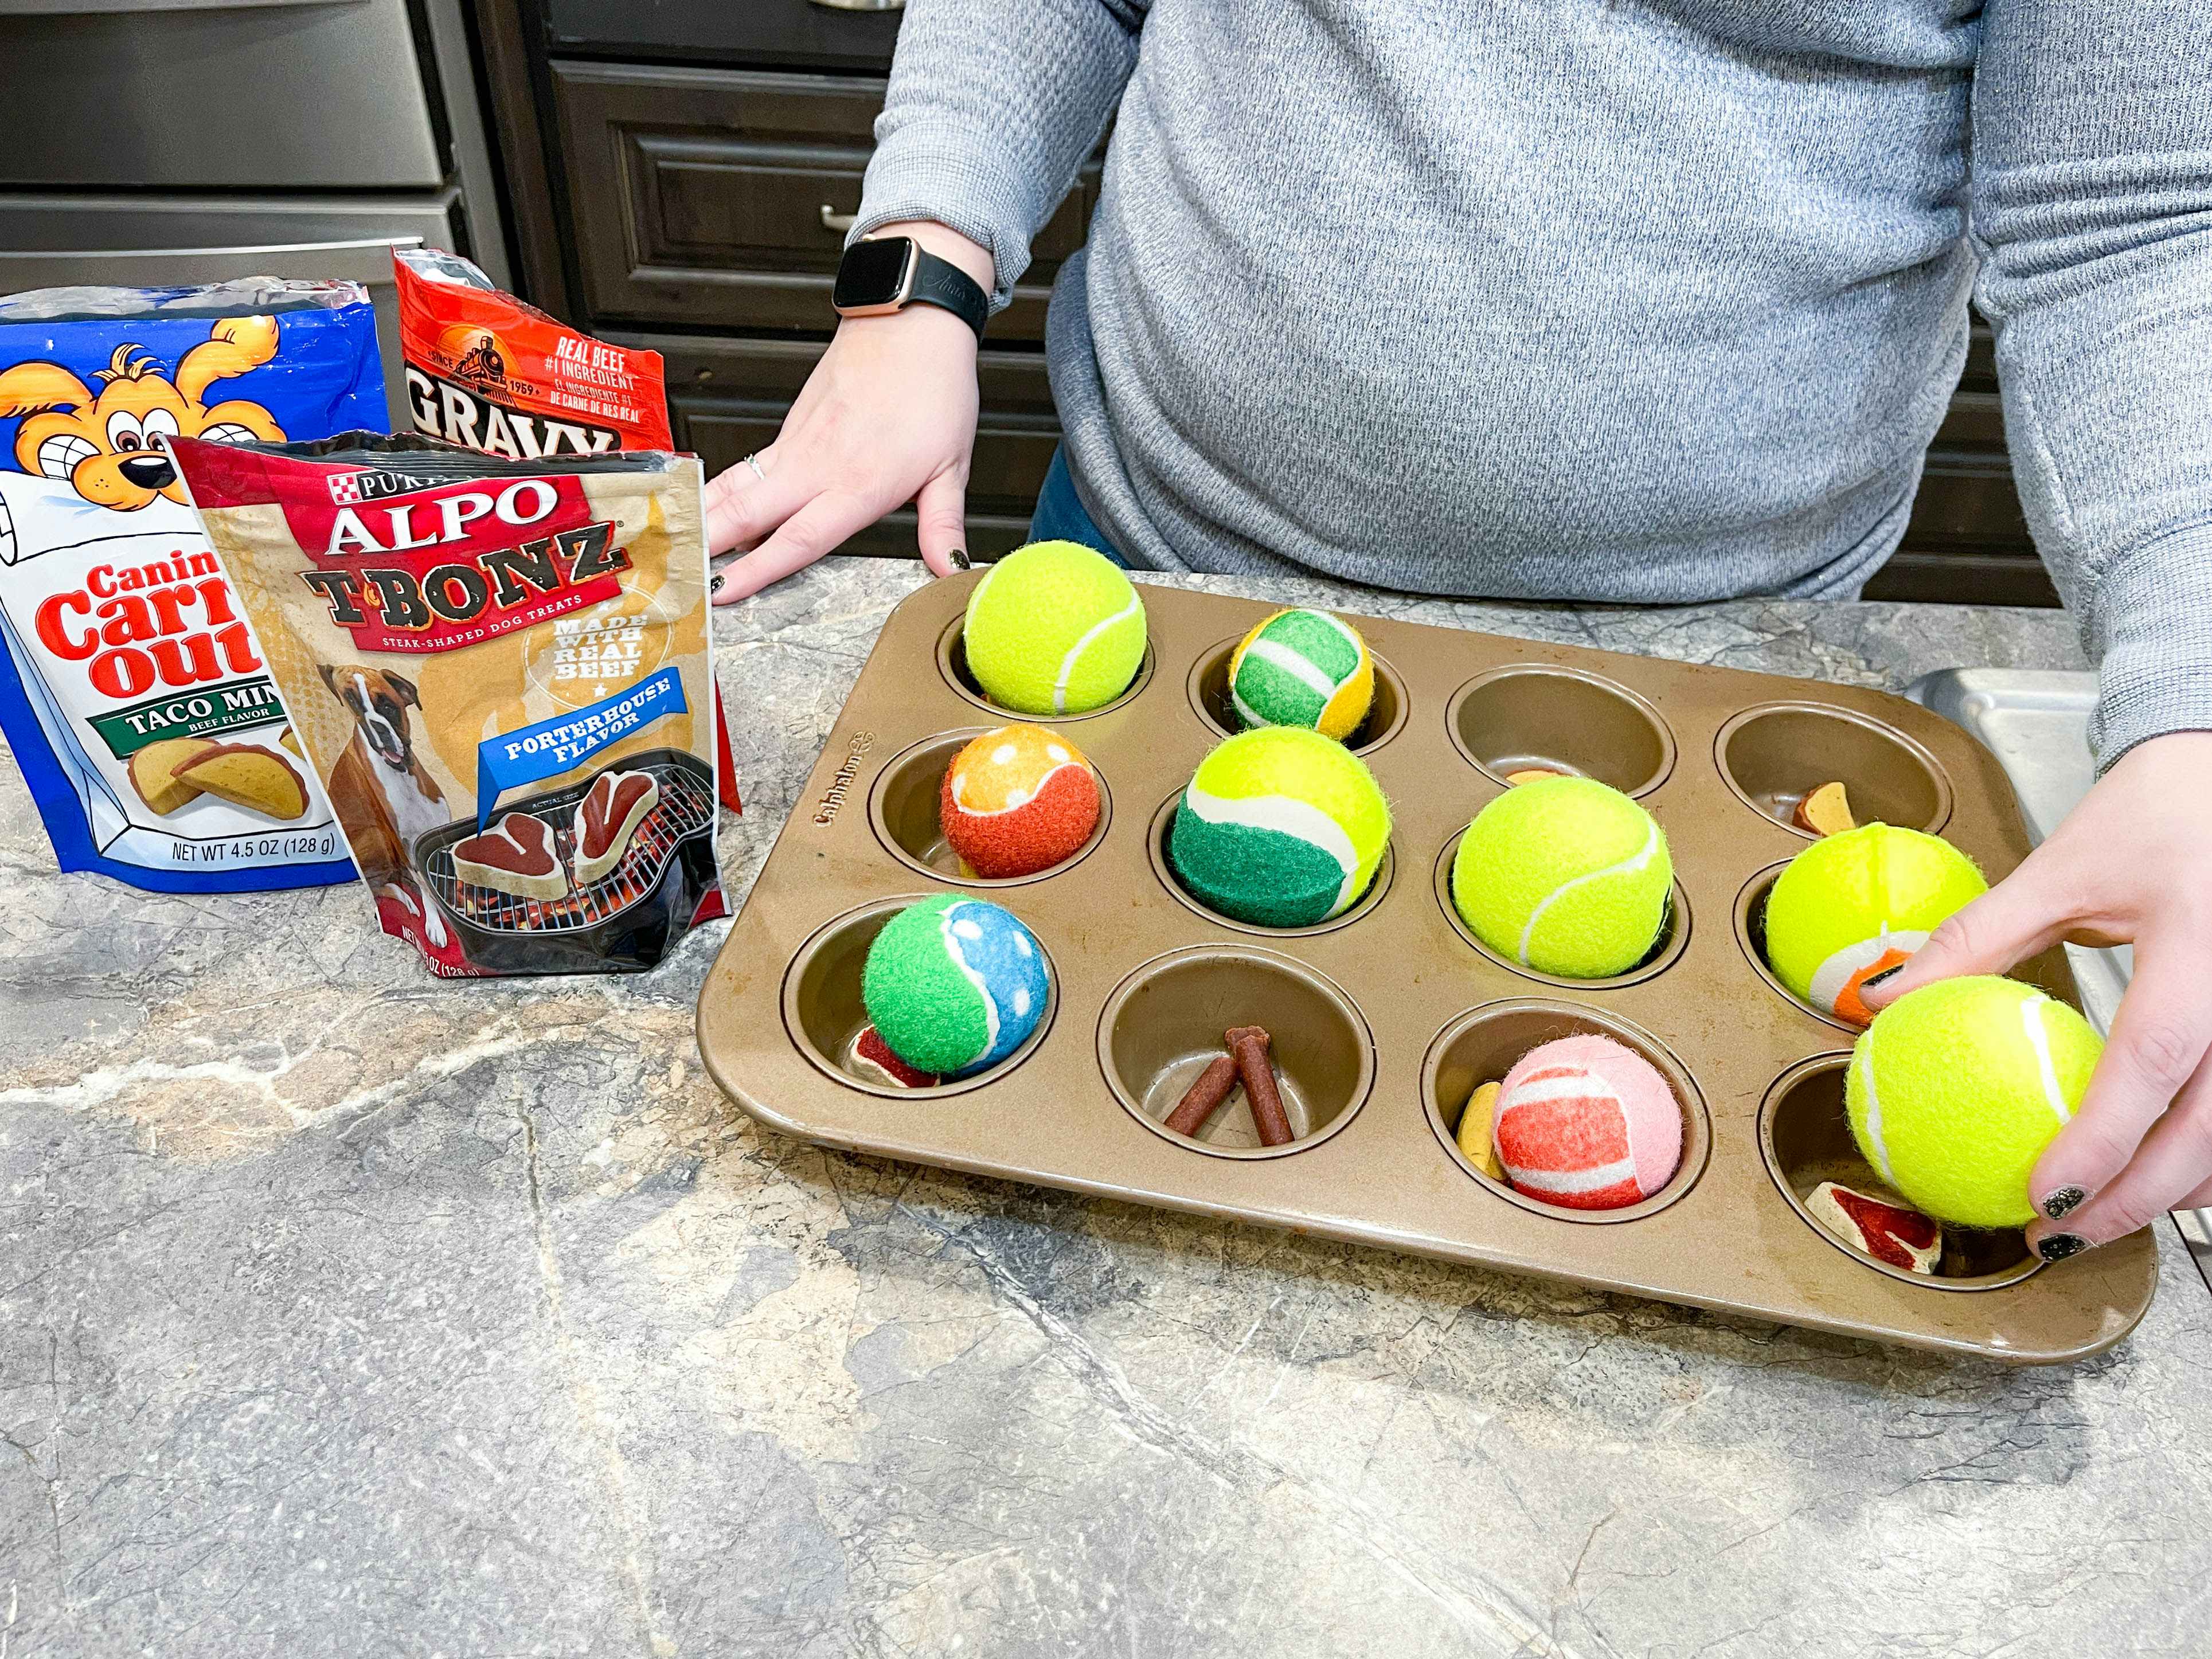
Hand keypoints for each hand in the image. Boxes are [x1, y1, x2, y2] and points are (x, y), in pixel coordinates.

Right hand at [705, 221, 989, 602]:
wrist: (911, 322)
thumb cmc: (934, 388)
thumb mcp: (952, 467)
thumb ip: (943, 525)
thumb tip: (951, 568)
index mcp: (860, 484)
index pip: (800, 538)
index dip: (759, 570)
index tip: (724, 591)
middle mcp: (819, 466)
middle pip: (750, 513)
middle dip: (708, 546)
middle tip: (674, 573)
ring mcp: (798, 443)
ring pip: (736, 486)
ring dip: (701, 516)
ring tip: (669, 544)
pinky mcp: (790, 427)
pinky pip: (747, 466)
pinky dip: (718, 490)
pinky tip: (701, 509)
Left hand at [1861, 730, 2211, 1259]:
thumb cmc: (2150, 815)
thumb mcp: (2058, 869)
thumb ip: (1977, 940)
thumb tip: (1884, 1002)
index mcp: (2199, 942)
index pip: (2155, 1059)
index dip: (2104, 1139)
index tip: (2047, 1194)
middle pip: (2211, 1126)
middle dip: (2137, 1198)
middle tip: (2056, 1234)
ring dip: (2176, 1190)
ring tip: (2094, 1219)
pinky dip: (2204, 1157)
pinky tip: (2151, 1177)